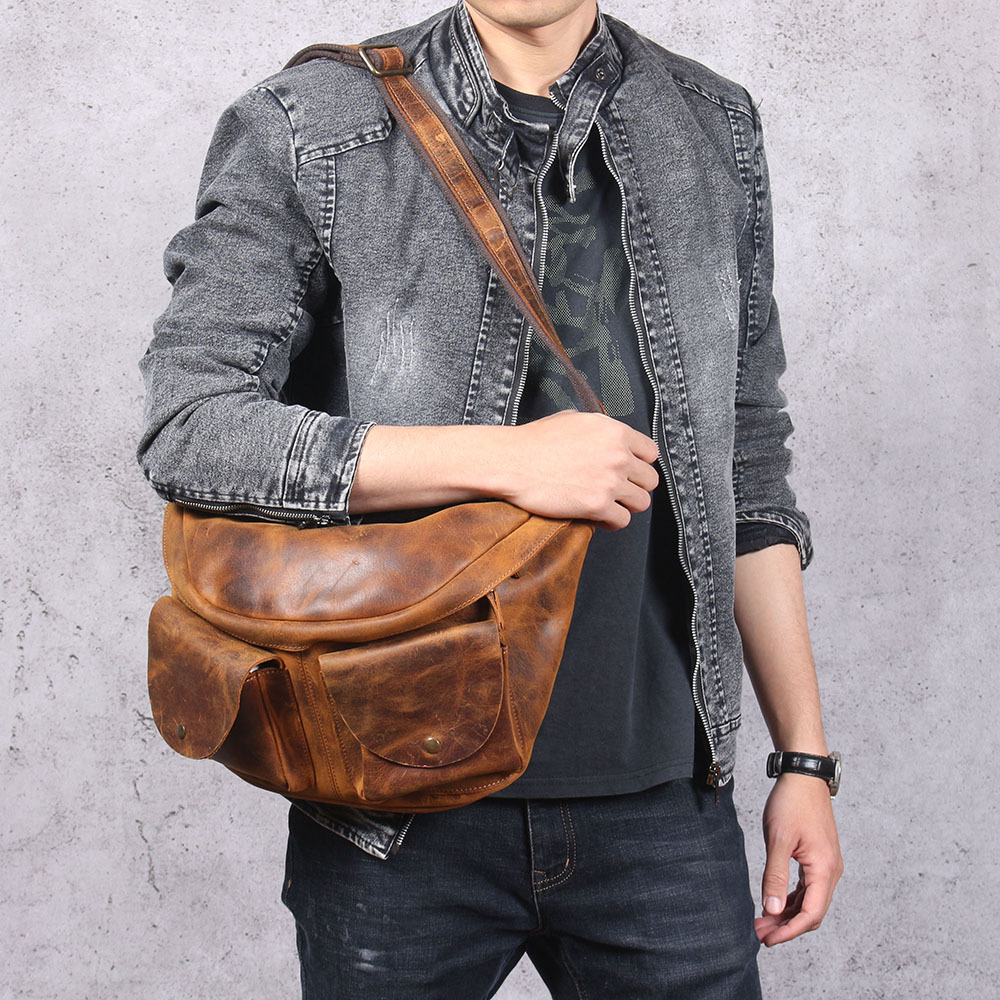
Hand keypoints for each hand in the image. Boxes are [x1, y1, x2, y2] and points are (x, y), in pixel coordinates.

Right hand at [502, 410, 659, 529]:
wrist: (511, 462)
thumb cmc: (534, 442)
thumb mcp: (572, 420)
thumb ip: (598, 428)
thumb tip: (607, 435)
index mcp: (614, 432)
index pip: (651, 453)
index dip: (640, 464)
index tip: (631, 471)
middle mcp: (617, 455)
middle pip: (650, 480)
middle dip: (635, 486)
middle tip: (618, 490)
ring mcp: (609, 481)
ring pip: (641, 502)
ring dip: (626, 505)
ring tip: (609, 505)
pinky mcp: (597, 505)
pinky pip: (622, 520)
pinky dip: (612, 522)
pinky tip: (599, 516)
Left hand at [755, 772, 843, 945]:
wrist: (803, 776)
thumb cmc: (791, 803)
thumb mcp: (778, 840)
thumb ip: (775, 876)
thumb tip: (771, 910)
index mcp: (824, 870)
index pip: (810, 914)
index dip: (789, 931)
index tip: (767, 939)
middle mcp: (831, 871)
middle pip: (812, 912)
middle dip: (786, 925)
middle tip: (760, 932)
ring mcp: (826, 865)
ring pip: (809, 900)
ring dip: (787, 913)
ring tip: (763, 920)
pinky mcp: (819, 857)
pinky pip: (808, 887)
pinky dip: (792, 898)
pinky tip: (774, 902)